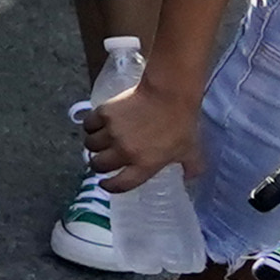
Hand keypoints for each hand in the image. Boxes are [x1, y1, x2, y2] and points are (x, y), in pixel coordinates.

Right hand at [81, 65, 199, 190]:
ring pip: (90, 145)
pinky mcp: (105, 114)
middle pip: (98, 165)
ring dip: (94, 145)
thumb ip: (191, 167)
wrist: (170, 93)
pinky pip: (88, 125)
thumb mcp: (191, 150)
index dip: (109, 186)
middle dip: (98, 164)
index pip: (119, 184)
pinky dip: (90, 126)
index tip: (105, 183)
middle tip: (103, 160)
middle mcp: (124, 152)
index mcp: (144, 165)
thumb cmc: (182, 123)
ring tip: (99, 141)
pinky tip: (97, 125)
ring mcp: (112, 132)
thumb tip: (191, 177)